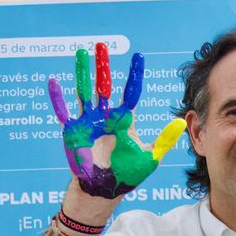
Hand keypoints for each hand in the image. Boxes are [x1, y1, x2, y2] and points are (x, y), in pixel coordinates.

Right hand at [49, 44, 187, 199]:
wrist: (105, 190)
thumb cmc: (128, 175)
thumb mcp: (150, 158)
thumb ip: (165, 140)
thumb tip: (182, 123)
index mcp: (124, 120)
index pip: (131, 92)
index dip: (134, 75)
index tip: (139, 57)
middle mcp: (106, 116)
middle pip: (105, 85)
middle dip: (104, 66)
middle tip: (102, 45)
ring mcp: (89, 122)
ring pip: (85, 91)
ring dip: (82, 72)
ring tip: (81, 53)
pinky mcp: (74, 131)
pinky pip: (64, 111)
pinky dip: (58, 98)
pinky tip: (53, 82)